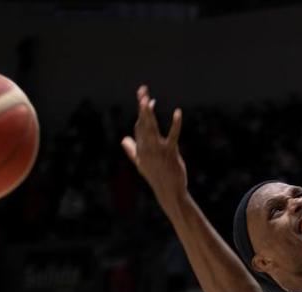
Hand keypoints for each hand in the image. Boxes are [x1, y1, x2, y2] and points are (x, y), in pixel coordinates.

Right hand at [121, 85, 185, 208]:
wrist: (169, 191)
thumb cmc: (156, 177)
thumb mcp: (141, 163)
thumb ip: (131, 150)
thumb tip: (124, 139)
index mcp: (140, 148)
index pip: (139, 126)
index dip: (142, 113)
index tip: (146, 99)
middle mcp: (147, 148)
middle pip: (143, 123)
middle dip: (142, 106)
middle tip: (142, 90)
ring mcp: (158, 150)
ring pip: (152, 128)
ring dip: (150, 113)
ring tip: (149, 99)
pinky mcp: (171, 153)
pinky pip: (173, 136)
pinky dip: (175, 124)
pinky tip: (178, 113)